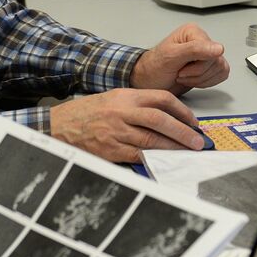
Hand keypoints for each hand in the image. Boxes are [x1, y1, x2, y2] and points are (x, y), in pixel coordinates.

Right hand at [50, 88, 204, 161]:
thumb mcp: (113, 99)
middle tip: (197, 141)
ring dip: (172, 147)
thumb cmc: (87, 113)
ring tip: (187, 152)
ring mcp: (116, 132)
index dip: (181, 111)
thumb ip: (138, 105)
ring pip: (151, 139)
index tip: (193, 122)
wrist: (59, 126)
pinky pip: (138, 155)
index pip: (161, 99)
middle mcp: (122, 112)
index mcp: (126, 96)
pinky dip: (154, 158)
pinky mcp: (110, 150)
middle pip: (160, 119)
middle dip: (182, 131)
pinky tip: (165, 160)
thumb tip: (167, 118)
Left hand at [131, 23, 229, 95]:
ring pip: (220, 69)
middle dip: (197, 74)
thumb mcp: (171, 57)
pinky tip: (193, 80)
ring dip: (201, 79)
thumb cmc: (154, 68)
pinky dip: (207, 82)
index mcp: (193, 32)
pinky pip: (221, 74)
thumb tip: (219, 48)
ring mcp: (207, 54)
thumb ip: (195, 50)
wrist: (150, 82)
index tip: (181, 68)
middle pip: (216, 61)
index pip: (211, 51)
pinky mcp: (210, 66)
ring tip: (184, 76)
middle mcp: (202, 41)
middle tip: (180, 73)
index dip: (198, 66)